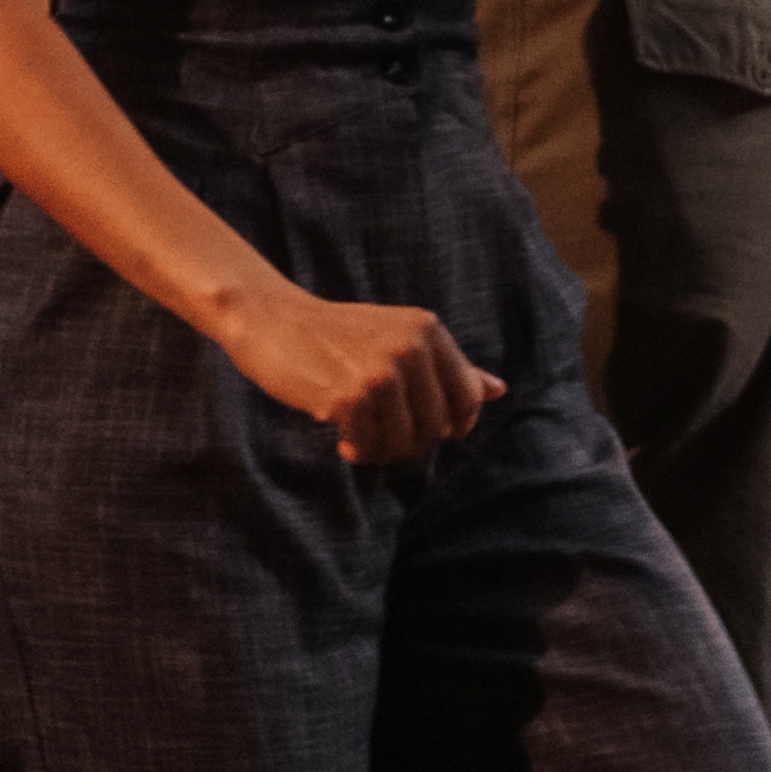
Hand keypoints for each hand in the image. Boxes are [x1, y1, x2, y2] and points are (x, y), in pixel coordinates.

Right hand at [229, 289, 499, 463]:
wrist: (271, 320)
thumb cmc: (336, 334)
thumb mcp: (398, 337)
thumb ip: (449, 365)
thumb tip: (499, 390)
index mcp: (426, 329)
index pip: (467, 397)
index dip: (455, 426)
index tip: (430, 433)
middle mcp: (408, 347)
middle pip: (436, 427)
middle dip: (412, 444)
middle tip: (384, 438)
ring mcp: (378, 372)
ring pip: (403, 442)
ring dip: (382, 451)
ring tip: (361, 439)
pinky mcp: (347, 397)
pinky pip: (369, 447)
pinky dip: (358, 451)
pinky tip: (343, 441)